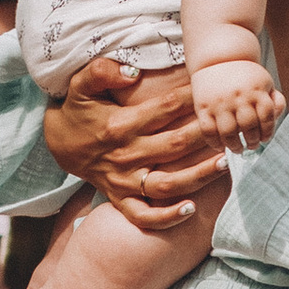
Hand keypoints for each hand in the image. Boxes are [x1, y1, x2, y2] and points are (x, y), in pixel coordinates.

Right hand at [41, 56, 225, 230]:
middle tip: (229, 127)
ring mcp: (124, 181)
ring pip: (166, 184)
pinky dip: (166, 217)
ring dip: (197, 176)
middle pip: (173, 146)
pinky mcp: (121, 199)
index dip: (190, 98)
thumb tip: (132, 71)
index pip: (163, 109)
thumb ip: (100, 71)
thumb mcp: (80, 85)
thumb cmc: (79, 110)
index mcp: (119, 125)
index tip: (210, 90)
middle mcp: (125, 155)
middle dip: (204, 136)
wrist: (59, 145)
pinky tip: (192, 209)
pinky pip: (144, 215)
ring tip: (224, 163)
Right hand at [189, 55, 285, 145]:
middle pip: (249, 126)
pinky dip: (214, 143)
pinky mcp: (202, 107)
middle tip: (252, 146)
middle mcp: (238, 96)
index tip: (265, 139)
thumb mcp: (265, 83)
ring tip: (238, 148)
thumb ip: (275, 101)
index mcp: (256, 89)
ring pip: (228, 132)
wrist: (218, 58)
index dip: (268, 131)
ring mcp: (219, 102)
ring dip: (235, 145)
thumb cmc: (245, 77)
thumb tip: (276, 120)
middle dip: (252, 141)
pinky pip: (208, 131)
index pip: (267, 116)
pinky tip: (221, 146)